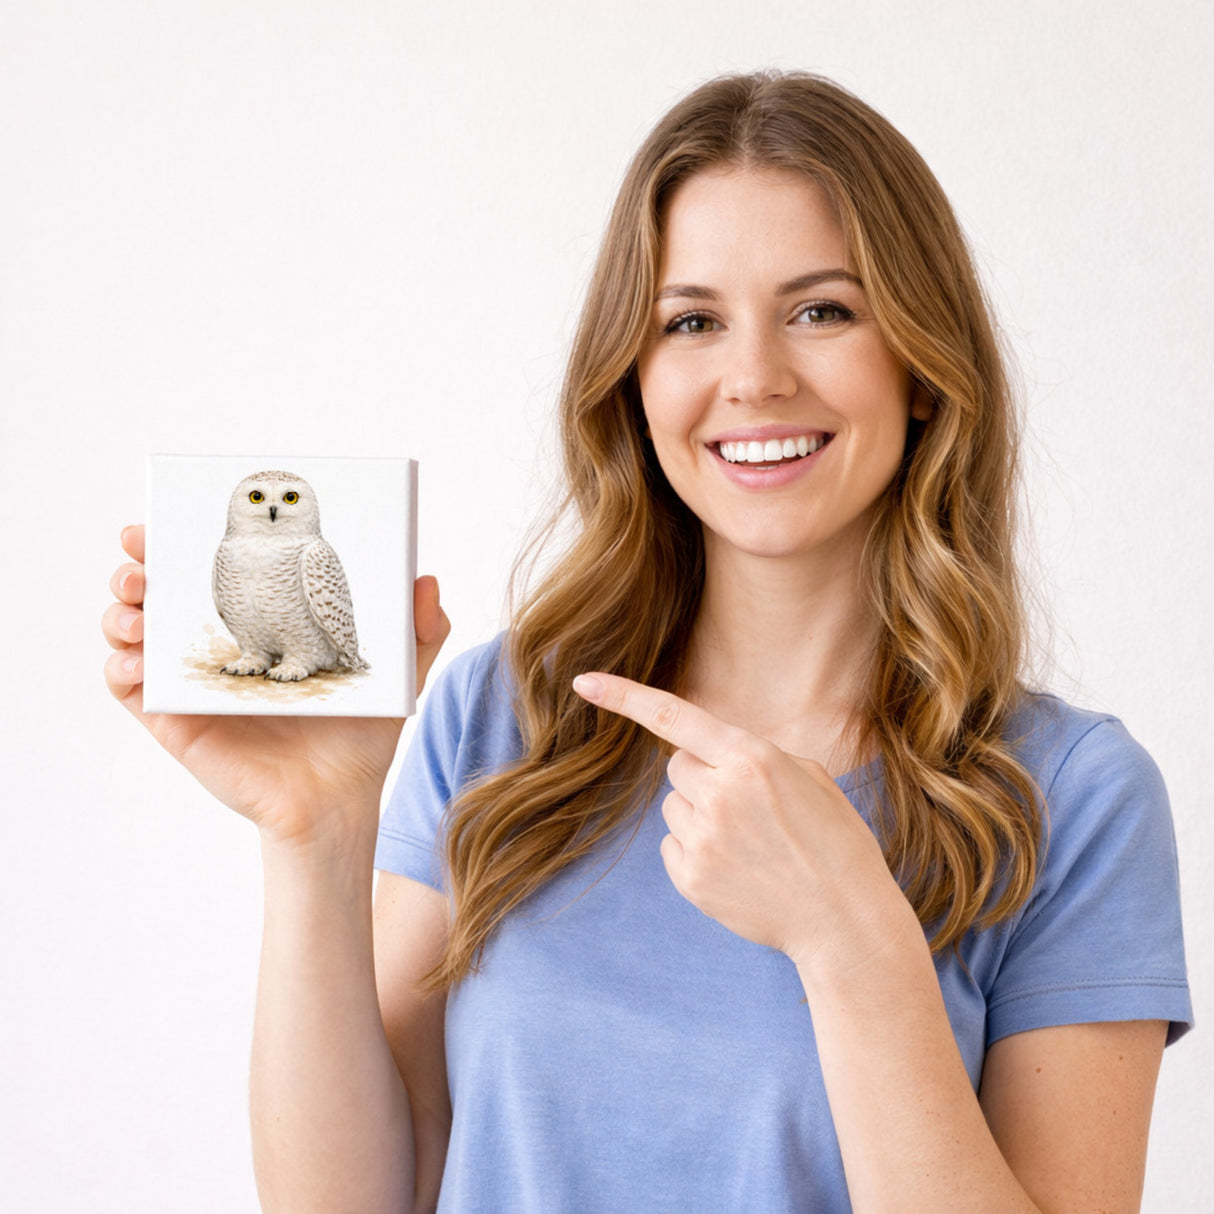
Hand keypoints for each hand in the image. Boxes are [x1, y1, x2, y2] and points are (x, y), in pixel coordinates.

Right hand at [102, 525, 450, 846]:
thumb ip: (421, 628)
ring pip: (135, 637)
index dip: (182, 541)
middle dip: (138, 568)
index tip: (167, 515)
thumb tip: (426, 580)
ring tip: (136, 611)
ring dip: (121, 614)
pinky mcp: (177, 723)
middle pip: (159, 594)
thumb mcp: (398, 673)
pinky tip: (135, 662)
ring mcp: (193, 685)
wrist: (340, 798)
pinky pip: (133, 693)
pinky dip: (121, 670)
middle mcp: (219, 646)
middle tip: (140, 558)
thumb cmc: (362, 734)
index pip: (211, 569)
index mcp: (260, 621)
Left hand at [572, 671, 904, 969]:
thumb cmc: (834, 841)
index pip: (675, 717)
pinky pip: (672, 846)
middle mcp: (720, 793)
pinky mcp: (691, 878)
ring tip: (750, 843)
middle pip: (678, 766)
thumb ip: (753, 756)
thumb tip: (711, 755)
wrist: (845, 919)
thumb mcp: (808, 777)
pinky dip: (695, 852)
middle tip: (748, 807)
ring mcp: (702, 839)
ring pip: (674, 807)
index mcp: (752, 758)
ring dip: (700, 815)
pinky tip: (737, 868)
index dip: (624, 697)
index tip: (583, 681)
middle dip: (703, 777)